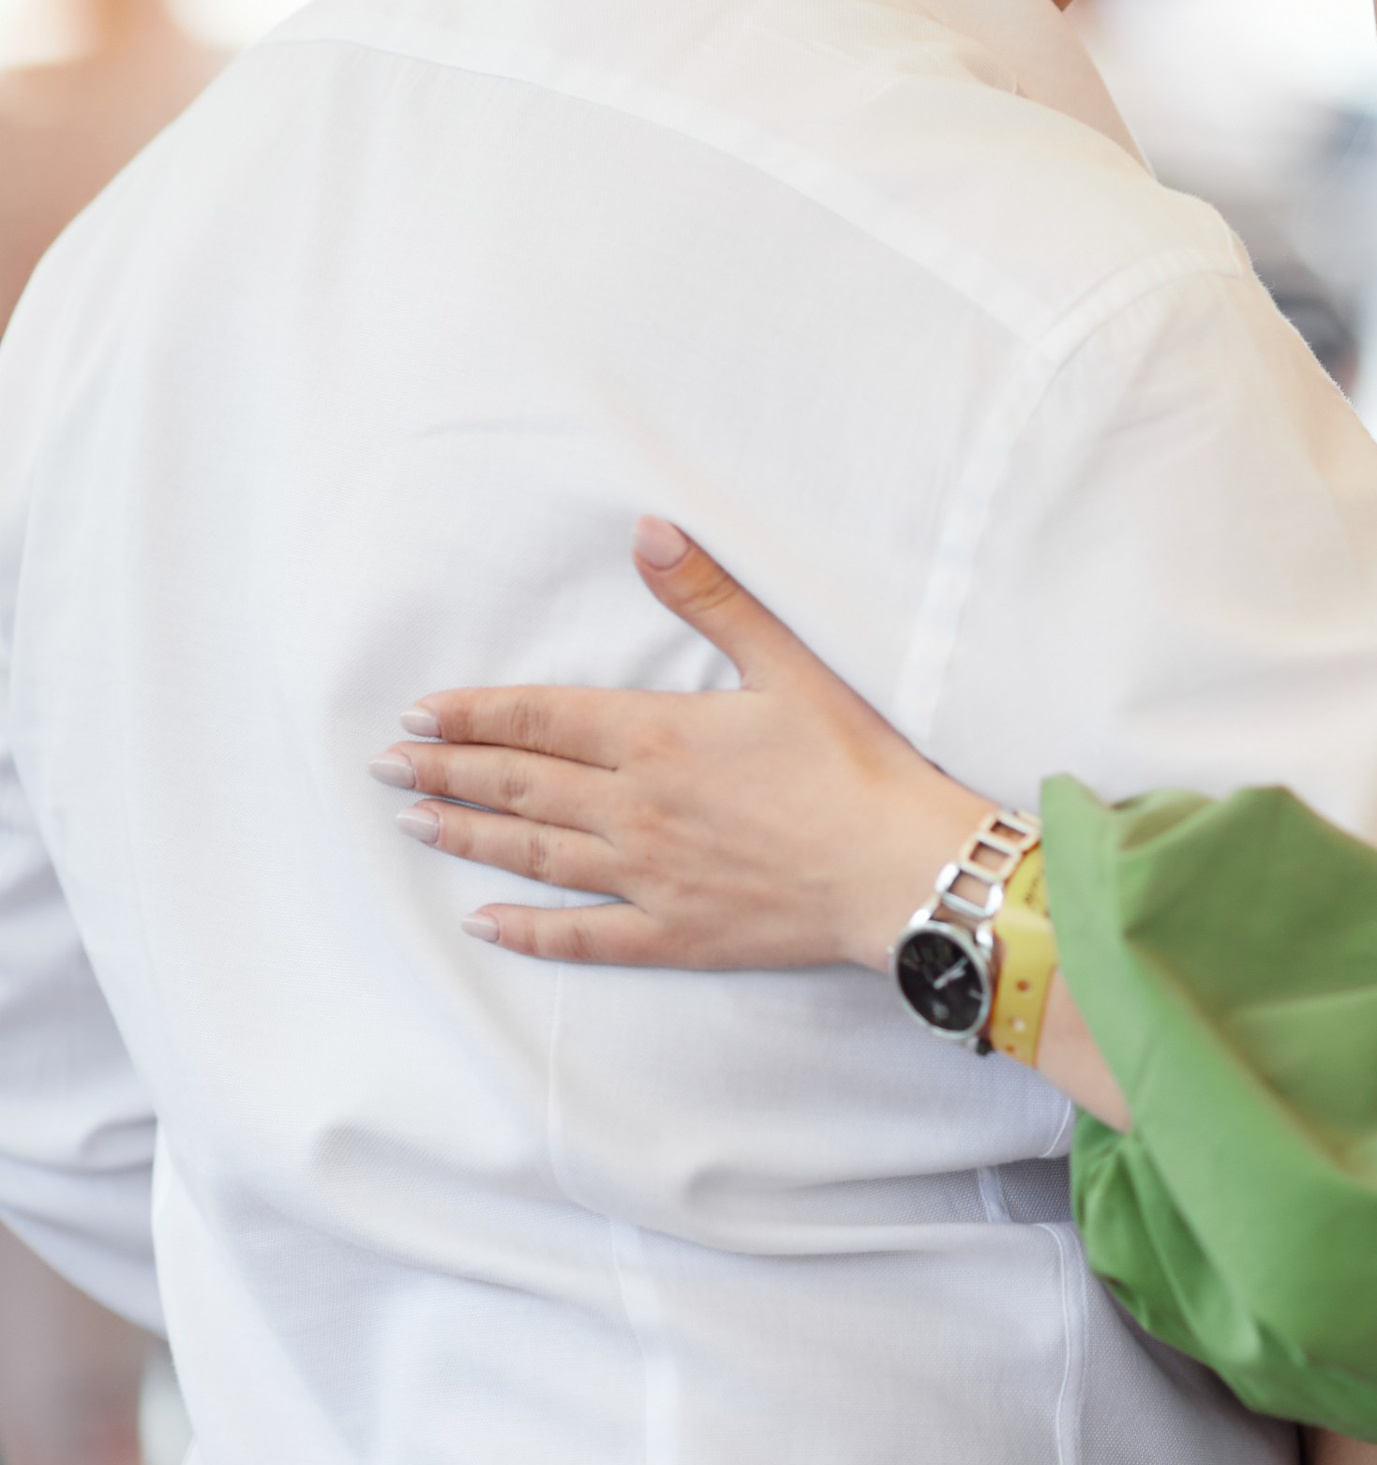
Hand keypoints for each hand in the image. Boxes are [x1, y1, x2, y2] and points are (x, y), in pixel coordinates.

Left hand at [375, 522, 991, 968]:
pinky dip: (528, 931)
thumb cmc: (855, 764)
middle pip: (520, 785)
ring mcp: (647, 876)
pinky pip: (583, 935)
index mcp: (655, 737)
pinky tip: (483, 925)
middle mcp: (634, 809)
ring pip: (534, 854)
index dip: (475, 714)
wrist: (901, 868)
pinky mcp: (674, 934)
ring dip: (468, 836)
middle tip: (388, 763)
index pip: (539, 719)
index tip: (421, 711)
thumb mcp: (788, 664)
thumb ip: (711, 597)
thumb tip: (647, 529)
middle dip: (448, 769)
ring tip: (414, 822)